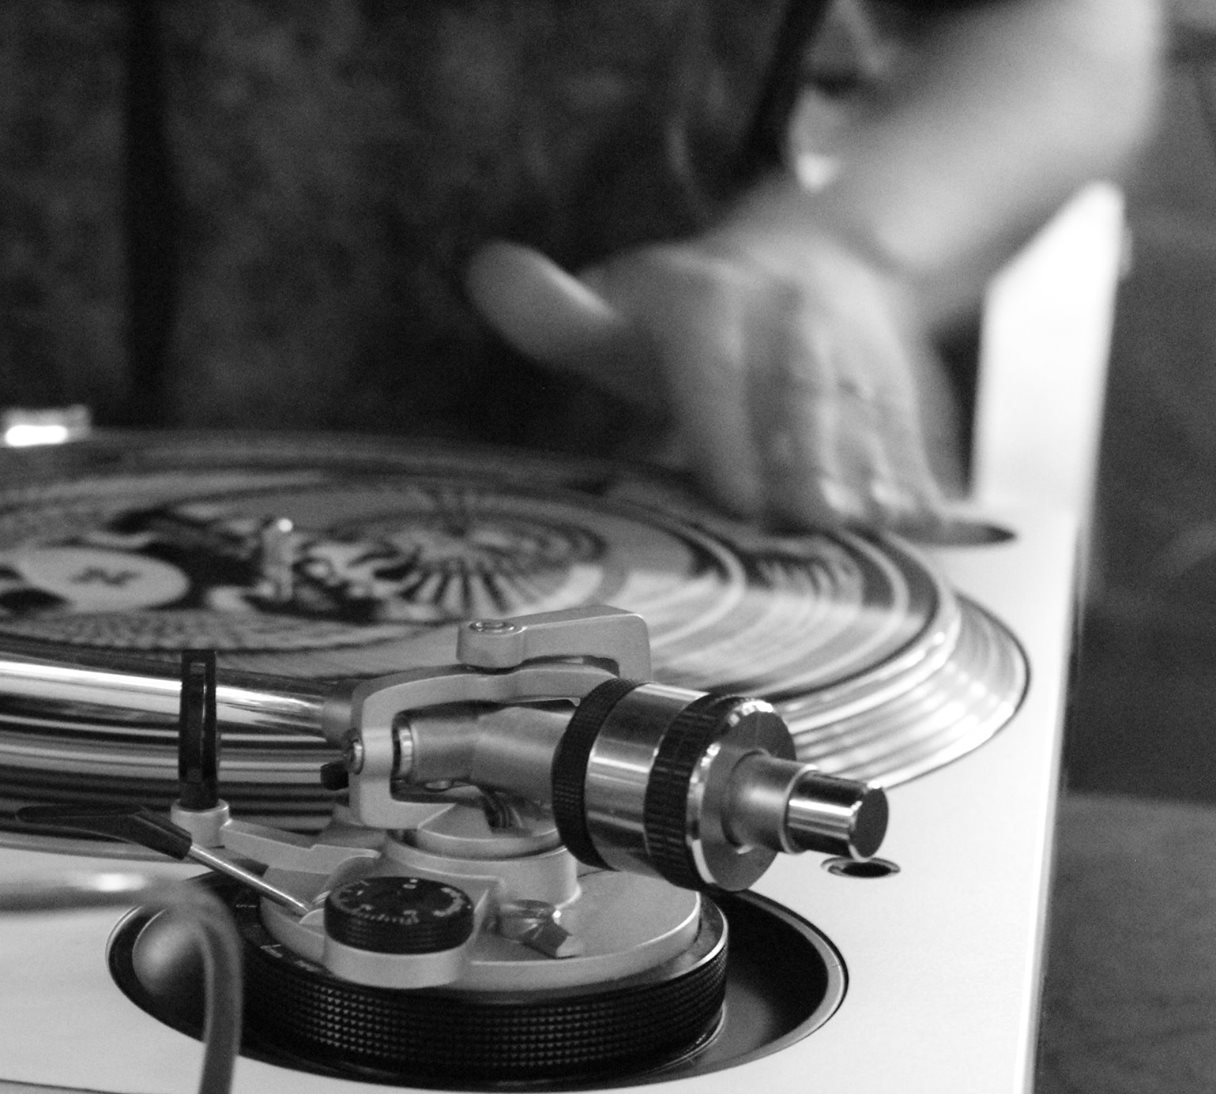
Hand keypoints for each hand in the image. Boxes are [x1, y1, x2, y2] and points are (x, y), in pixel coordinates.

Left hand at [468, 227, 960, 532]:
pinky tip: (919, 519)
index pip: (714, 362)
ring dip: (870, 465)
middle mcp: (788, 310)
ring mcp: (853, 341)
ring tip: (867, 524)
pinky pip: (914, 420)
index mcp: (707, 298)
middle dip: (810, 453)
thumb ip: (555, 311)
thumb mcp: (617, 306)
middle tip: (808, 520)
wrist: (818, 254)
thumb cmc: (688, 316)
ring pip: (865, 404)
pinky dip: (918, 469)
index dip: (726, 426)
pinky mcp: (902, 373)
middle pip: (802, 388)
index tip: (734, 493)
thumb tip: (488, 270)